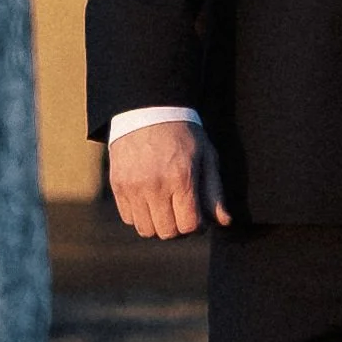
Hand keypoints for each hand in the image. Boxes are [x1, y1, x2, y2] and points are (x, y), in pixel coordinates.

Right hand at [108, 121, 229, 236]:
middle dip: (178, 227)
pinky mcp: (117, 185)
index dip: (197, 225)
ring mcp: (133, 187)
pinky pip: (129, 218)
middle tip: (182, 212)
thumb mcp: (206, 155)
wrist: (148, 110)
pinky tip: (149, 200)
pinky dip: (140, 216)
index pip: (189, 226)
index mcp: (181, 178)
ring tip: (165, 207)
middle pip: (167, 232)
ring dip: (158, 224)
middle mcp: (155, 185)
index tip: (198, 214)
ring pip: (146, 230)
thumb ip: (214, 191)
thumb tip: (224, 222)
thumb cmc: (183, 133)